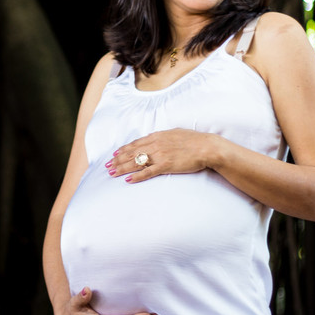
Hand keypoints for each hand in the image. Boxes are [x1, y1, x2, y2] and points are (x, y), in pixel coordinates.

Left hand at [107, 129, 224, 181]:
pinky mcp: (166, 165)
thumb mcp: (175, 133)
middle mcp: (155, 144)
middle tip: (107, 166)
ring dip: (122, 168)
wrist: (207, 147)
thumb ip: (163, 137)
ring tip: (112, 173)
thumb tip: (157, 138)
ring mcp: (160, 155)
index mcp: (157, 136)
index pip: (135, 144)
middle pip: (131, 153)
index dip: (123, 150)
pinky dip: (136, 176)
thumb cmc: (194, 140)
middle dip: (117, 159)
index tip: (114, 154)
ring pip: (136, 162)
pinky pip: (147, 172)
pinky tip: (128, 180)